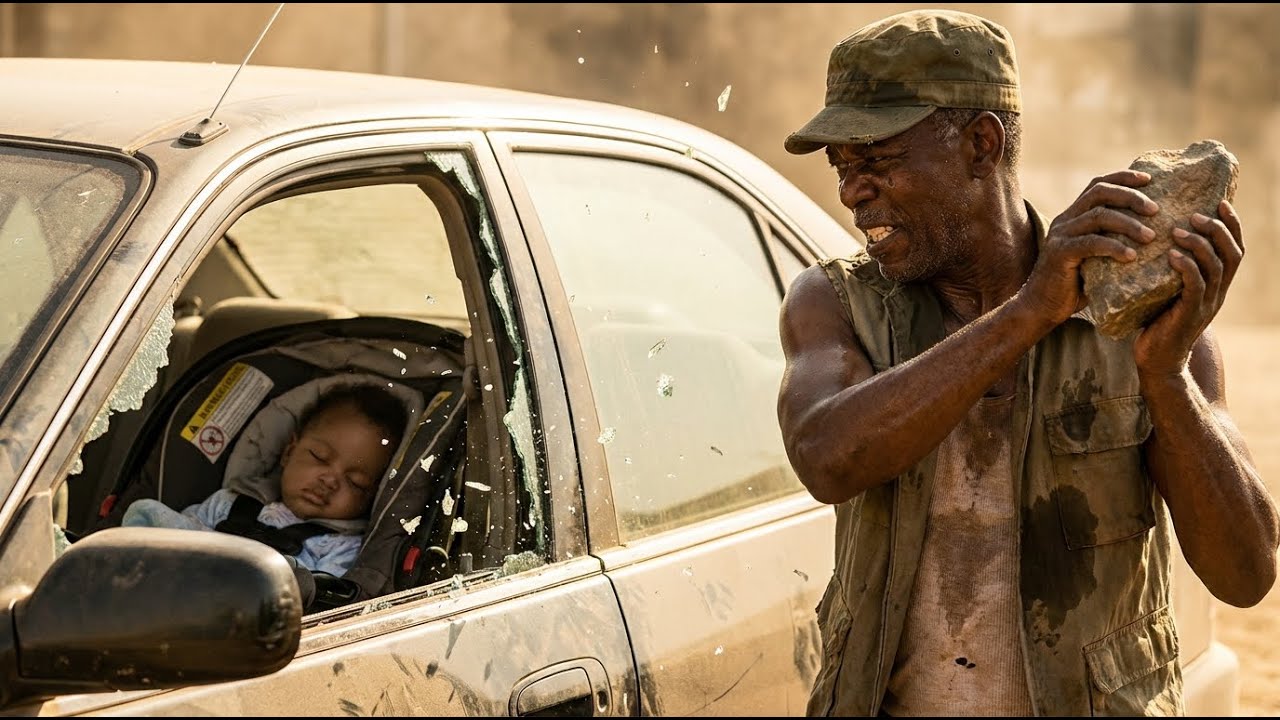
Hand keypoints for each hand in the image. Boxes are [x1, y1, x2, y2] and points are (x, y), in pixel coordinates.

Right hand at [1018, 170, 1158, 325]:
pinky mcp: (1059, 253)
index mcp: (1073, 216)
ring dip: (1129, 224)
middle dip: (1130, 197)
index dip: (1123, 178)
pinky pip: (1091, 243)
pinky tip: (1131, 256)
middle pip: (1099, 192)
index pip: (1098, 185)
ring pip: (1098, 216)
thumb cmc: (1075, 286)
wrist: (1042, 307)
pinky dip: (1114, 247)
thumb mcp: (1096, 257)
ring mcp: (1060, 235)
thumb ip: (1112, 241)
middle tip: (1155, 211)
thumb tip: (1153, 236)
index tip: (1149, 180)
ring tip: (1151, 237)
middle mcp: (1065, 220)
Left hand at [1134, 200, 1243, 377]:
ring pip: (1215, 267)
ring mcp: (1206, 305)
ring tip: (1179, 229)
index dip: (1232, 225)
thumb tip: (1156, 235)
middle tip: (1195, 213)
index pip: (1235, 249)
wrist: (1156, 361)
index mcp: (1217, 285)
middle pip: (1232, 254)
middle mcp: (1218, 293)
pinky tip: (1171, 255)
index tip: (1221, 202)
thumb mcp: (1168, 290)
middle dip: (1217, 229)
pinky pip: (1195, 286)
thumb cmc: (1157, 322)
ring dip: (1199, 244)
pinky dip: (1186, 267)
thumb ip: (1171, 268)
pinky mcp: (1190, 315)